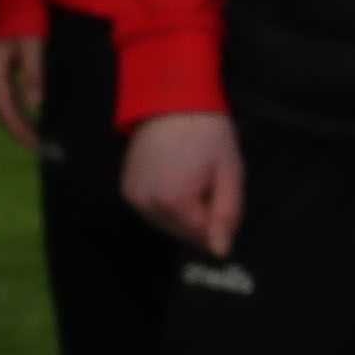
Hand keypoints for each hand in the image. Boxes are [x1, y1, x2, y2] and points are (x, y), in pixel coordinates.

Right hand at [0, 33, 46, 146]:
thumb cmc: (24, 12)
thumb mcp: (32, 43)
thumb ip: (33, 73)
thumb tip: (35, 104)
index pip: (4, 108)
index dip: (20, 128)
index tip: (38, 145)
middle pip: (1, 109)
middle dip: (20, 129)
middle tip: (43, 147)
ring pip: (2, 102)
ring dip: (19, 120)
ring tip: (38, 137)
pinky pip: (6, 91)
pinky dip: (18, 106)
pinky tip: (31, 114)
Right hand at [122, 112, 244, 257]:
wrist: (172, 101)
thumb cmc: (208, 134)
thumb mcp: (229, 171)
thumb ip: (226, 214)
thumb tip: (221, 253)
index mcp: (174, 203)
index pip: (203, 235)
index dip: (219, 217)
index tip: (222, 189)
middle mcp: (146, 206)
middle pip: (183, 232)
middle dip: (200, 216)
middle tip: (208, 181)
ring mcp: (132, 198)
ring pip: (166, 224)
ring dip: (183, 212)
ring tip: (191, 177)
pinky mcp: (125, 190)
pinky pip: (151, 211)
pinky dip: (166, 204)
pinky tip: (175, 178)